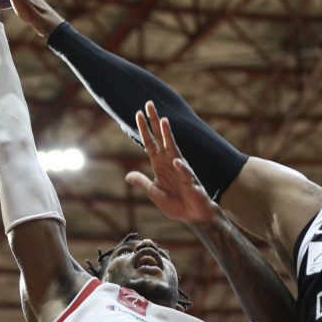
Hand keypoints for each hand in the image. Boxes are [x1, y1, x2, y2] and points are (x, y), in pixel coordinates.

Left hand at [124, 100, 216, 223]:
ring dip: (169, 136)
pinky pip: (185, 173)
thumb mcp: (154, 193)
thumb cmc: (176, 204)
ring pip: (174, 149)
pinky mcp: (191, 182)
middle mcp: (170, 162)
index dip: (144, 129)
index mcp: (159, 164)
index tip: (138, 113)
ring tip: (164, 121)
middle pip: (161, 138)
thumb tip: (127, 175)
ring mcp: (181, 170)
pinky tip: (176, 161)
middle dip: (155, 121)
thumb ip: (143, 183)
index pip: (150, 143)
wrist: (194, 216)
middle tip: (149, 104)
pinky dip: (181, 168)